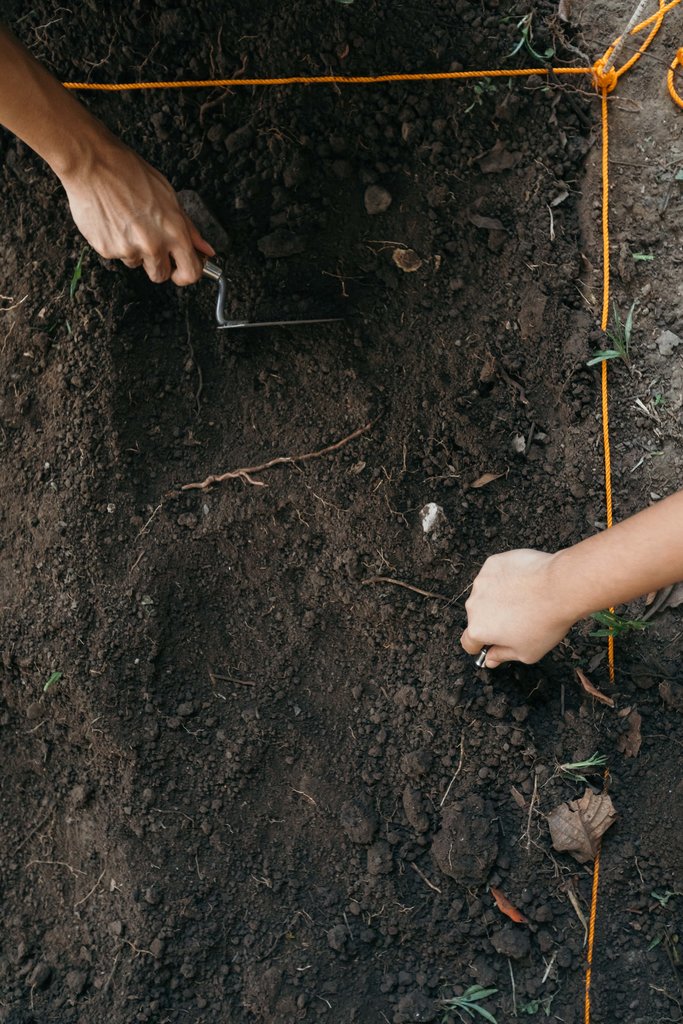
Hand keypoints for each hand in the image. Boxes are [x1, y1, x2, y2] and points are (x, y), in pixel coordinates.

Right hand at [60, 137, 214, 284]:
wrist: (92, 164)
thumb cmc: (129, 172)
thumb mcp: (168, 196)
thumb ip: (188, 228)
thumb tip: (205, 249)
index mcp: (174, 231)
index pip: (191, 272)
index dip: (186, 275)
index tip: (180, 271)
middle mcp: (153, 245)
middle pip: (160, 275)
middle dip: (158, 264)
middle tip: (150, 242)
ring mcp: (128, 250)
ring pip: (136, 264)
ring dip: (134, 251)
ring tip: (127, 222)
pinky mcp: (107, 250)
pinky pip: (116, 256)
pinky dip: (115, 243)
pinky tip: (113, 221)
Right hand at [460, 549, 577, 667]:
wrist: (560, 587)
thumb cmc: (545, 622)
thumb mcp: (527, 653)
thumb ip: (503, 656)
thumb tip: (491, 659)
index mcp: (479, 629)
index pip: (469, 642)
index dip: (481, 645)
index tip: (493, 643)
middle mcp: (474, 604)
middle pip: (478, 616)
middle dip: (493, 619)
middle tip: (518, 620)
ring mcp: (482, 581)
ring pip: (486, 593)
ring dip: (498, 597)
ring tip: (524, 598)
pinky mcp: (493, 563)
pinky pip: (495, 574)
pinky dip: (505, 578)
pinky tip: (524, 582)